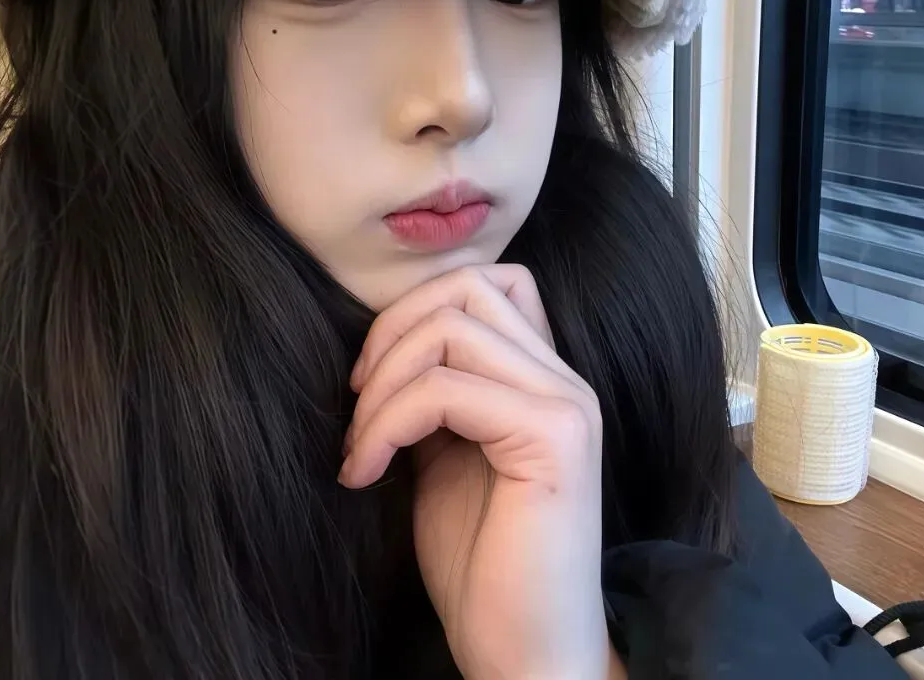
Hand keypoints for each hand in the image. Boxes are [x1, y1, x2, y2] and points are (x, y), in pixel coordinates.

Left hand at [341, 265, 619, 679]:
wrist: (525, 654)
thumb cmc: (481, 563)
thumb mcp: (443, 455)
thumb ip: (434, 394)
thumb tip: (386, 347)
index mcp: (542, 377)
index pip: (487, 281)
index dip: (415, 311)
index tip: (372, 381)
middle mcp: (564, 378)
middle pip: (466, 286)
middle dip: (390, 332)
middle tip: (358, 405)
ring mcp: (565, 403)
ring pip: (450, 326)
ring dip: (382, 383)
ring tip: (361, 448)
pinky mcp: (553, 438)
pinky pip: (444, 390)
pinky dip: (386, 422)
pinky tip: (366, 470)